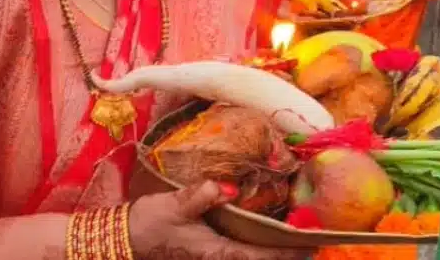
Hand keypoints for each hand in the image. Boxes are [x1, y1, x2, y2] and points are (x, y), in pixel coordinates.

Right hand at [128, 181, 310, 259]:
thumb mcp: (175, 205)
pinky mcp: (208, 252)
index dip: (290, 252)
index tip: (313, 244)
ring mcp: (214, 257)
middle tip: (316, 242)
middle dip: (289, 254)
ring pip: (252, 258)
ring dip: (274, 252)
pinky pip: (240, 252)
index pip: (262, 256)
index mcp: (218, 253)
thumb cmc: (150, 224)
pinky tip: (267, 232)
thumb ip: (202, 195)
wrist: (123, 240)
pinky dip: (258, 246)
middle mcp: (220, 259)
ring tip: (299, 239)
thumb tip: (227, 187)